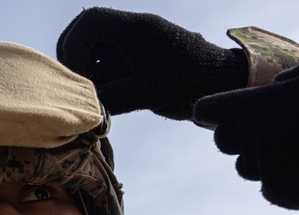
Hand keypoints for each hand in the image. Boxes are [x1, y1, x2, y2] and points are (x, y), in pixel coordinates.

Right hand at [56, 7, 246, 118]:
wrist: (225, 84)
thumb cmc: (194, 83)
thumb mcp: (149, 93)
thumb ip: (112, 97)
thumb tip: (82, 108)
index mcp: (136, 28)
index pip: (89, 22)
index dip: (74, 47)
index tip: (81, 76)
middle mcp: (133, 30)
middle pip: (86, 31)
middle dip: (75, 58)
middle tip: (80, 86)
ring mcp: (134, 43)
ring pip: (94, 48)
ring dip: (88, 70)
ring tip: (96, 96)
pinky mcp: (137, 58)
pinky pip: (108, 61)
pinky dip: (101, 78)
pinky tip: (109, 98)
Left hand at [193, 50, 298, 211]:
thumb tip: (274, 86)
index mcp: (274, 101)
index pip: (214, 108)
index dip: (212, 109)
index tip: (210, 111)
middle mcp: (268, 136)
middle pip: (223, 141)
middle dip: (237, 134)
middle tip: (261, 127)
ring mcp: (279, 170)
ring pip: (246, 169)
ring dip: (261, 159)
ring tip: (297, 146)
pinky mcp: (294, 197)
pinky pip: (272, 190)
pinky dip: (284, 181)